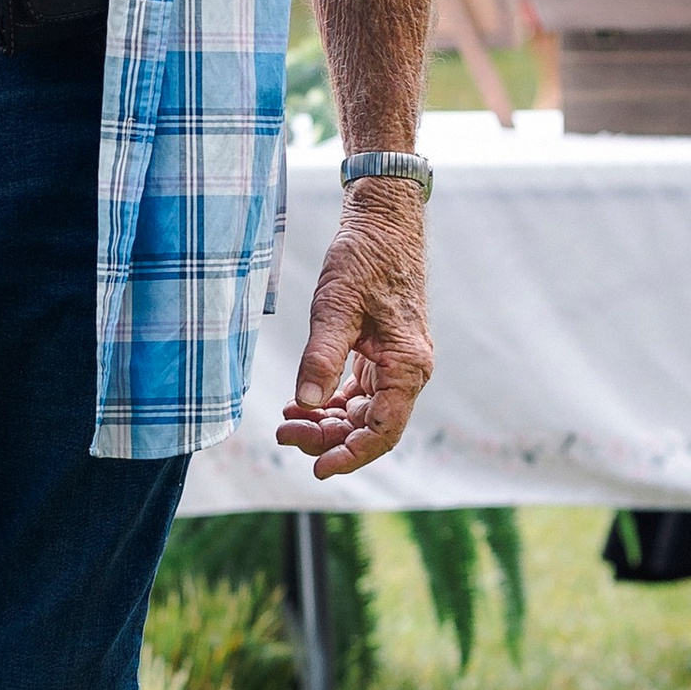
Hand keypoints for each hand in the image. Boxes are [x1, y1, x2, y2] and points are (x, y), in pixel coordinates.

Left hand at [274, 184, 431, 479]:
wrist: (382, 221)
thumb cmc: (364, 257)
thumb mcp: (336, 306)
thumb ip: (321, 356)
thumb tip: (306, 403)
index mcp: (408, 365)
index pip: (382, 430)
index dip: (350, 455)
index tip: (316, 469)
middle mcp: (409, 370)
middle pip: (370, 426)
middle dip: (327, 437)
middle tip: (281, 433)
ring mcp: (396, 361)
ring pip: (362, 411)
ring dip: (326, 421)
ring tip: (285, 420)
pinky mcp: (382, 351)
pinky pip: (359, 391)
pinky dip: (330, 401)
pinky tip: (300, 402)